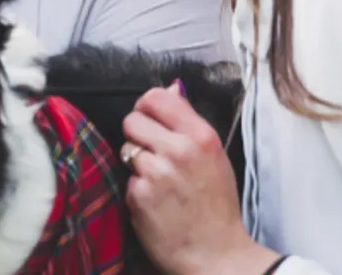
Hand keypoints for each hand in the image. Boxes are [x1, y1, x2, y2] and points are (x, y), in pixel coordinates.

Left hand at [123, 84, 279, 274]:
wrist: (215, 253)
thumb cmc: (216, 207)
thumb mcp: (214, 157)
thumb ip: (188, 123)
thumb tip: (171, 88)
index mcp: (201, 136)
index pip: (156, 97)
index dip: (146, 108)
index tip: (149, 120)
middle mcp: (179, 150)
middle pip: (132, 120)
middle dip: (138, 136)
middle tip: (153, 156)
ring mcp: (157, 172)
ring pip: (125, 149)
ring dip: (135, 163)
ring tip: (158, 182)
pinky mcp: (139, 194)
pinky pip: (125, 178)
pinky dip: (135, 188)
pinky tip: (153, 201)